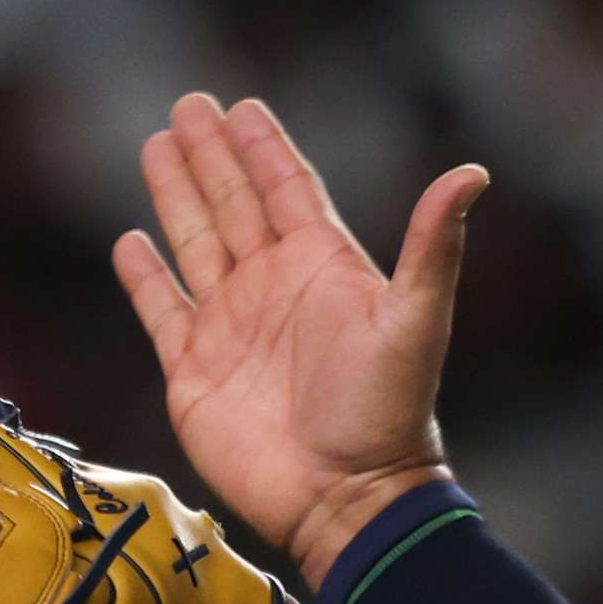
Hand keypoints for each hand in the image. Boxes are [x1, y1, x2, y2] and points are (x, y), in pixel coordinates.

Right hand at [112, 93, 488, 587]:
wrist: (345, 498)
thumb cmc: (386, 414)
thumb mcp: (416, 320)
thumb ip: (433, 245)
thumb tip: (472, 171)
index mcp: (324, 268)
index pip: (288, 190)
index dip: (264, 148)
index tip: (243, 107)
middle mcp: (274, 288)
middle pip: (234, 203)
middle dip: (211, 156)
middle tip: (189, 105)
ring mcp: (232, 327)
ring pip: (196, 244)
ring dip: (176, 196)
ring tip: (156, 146)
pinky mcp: (194, 370)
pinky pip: (161, 310)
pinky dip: (145, 277)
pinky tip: (130, 241)